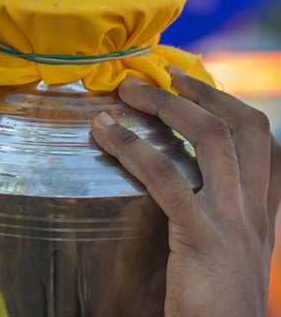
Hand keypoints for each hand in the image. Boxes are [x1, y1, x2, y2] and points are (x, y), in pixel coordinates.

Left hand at [90, 67, 280, 316]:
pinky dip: (132, 146)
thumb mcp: (228, 261)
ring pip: (211, 138)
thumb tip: (185, 199)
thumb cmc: (217, 311)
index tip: (199, 87)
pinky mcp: (203, 236)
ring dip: (167, 105)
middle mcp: (256, 212)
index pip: (268, 147)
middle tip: (163, 74)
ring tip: (128, 90)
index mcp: (263, 218)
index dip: (234, 108)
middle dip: (204, 93)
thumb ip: (216, 227)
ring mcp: (234, 221)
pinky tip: (104, 131)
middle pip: (246, 128)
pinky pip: (166, 176)